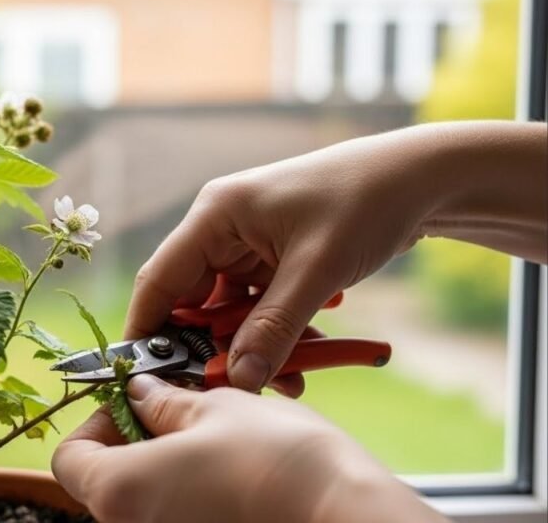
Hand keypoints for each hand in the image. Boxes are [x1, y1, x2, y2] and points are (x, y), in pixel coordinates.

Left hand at [52, 375, 445, 522]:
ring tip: (210, 438)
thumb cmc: (278, 459)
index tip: (132, 401)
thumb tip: (141, 394)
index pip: (68, 458)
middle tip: (175, 411)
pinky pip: (176, 517)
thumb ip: (164, 402)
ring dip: (164, 467)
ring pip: (144, 502)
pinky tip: (229, 475)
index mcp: (118, 491)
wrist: (348, 517)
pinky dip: (189, 496)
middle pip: (105, 482)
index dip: (95, 422)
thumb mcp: (215, 408)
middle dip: (134, 441)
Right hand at [125, 121, 547, 391]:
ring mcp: (247, 244)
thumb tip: (237, 379)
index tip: (147, 376)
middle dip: (213, 347)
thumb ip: (274, 328)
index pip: (161, 279)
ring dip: (251, 346)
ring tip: (288, 379)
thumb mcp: (316, 270)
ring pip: (229, 311)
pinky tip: (302, 361)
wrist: (421, 180)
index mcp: (215, 215)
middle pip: (194, 301)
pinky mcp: (272, 259)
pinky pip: (258, 308)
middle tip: (235, 387)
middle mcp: (222, 229)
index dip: (148, 328)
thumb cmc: (365, 202)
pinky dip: (275, 335)